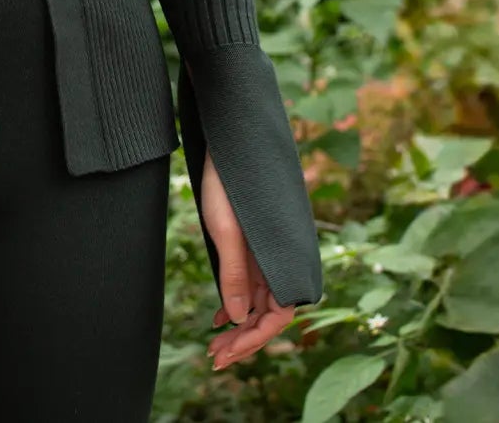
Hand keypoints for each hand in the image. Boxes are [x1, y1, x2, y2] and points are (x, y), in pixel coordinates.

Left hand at [200, 152, 295, 371]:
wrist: (229, 139)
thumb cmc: (227, 181)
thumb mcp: (226, 228)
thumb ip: (236, 273)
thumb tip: (240, 319)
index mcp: (283, 257)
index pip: (278, 316)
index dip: (253, 341)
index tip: (225, 356)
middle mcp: (281, 258)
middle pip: (269, 313)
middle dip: (244, 340)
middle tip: (215, 359)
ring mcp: (268, 252)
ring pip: (260, 301)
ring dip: (240, 325)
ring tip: (215, 345)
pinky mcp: (255, 243)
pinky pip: (252, 282)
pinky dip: (237, 302)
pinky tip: (221, 317)